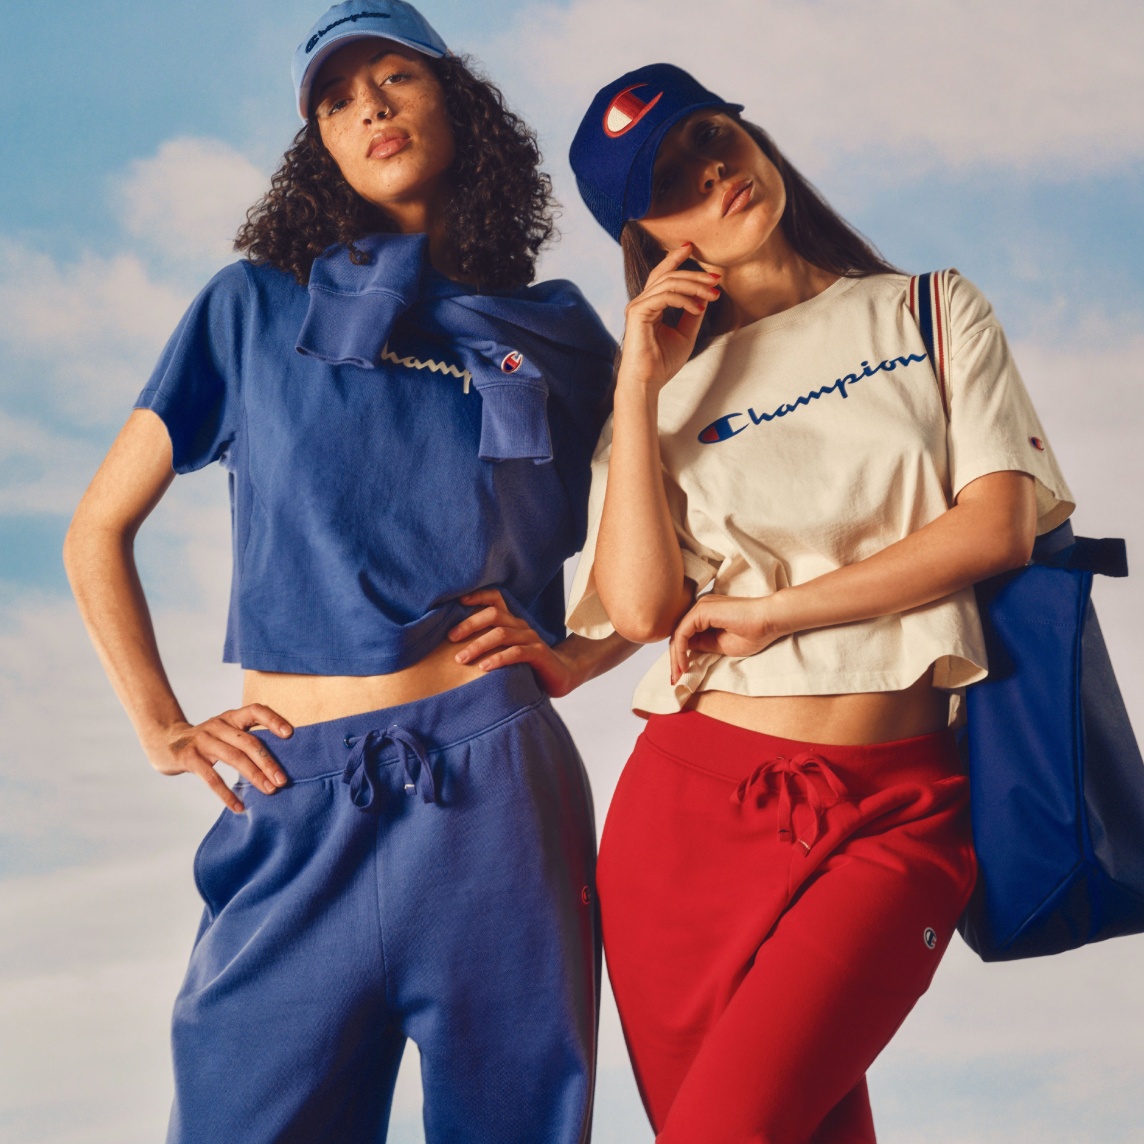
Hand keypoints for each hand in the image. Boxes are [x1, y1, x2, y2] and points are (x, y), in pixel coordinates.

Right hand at [148, 705, 293, 813]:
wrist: (164, 743)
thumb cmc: (206, 742)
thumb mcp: (224, 733)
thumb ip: (245, 740)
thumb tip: (277, 764)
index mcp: (231, 717)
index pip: (255, 710)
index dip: (273, 720)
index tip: (289, 734)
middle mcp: (218, 725)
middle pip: (248, 742)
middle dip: (267, 762)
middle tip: (282, 781)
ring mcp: (202, 740)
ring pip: (234, 758)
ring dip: (254, 776)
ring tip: (269, 791)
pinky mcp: (189, 757)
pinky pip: (212, 778)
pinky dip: (227, 794)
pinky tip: (239, 806)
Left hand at [449, 590, 582, 697]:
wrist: (561, 675)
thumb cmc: (527, 664)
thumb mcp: (506, 650)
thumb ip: (488, 644)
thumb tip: (454, 645)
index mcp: (511, 621)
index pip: (495, 599)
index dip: (477, 596)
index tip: (458, 601)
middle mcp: (520, 625)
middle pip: (493, 615)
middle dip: (469, 624)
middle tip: (451, 638)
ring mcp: (531, 638)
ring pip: (501, 634)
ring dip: (478, 645)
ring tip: (461, 658)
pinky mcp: (539, 654)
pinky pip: (516, 653)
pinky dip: (498, 659)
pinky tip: (484, 668)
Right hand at [617, 243, 721, 393]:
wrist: (648, 382)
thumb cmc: (662, 363)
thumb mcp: (685, 334)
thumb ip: (692, 313)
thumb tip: (705, 295)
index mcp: (649, 306)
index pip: (662, 275)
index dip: (676, 259)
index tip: (691, 248)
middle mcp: (641, 302)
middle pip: (668, 275)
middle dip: (695, 274)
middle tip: (716, 279)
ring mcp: (637, 306)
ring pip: (669, 282)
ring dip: (694, 286)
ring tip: (712, 294)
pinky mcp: (638, 312)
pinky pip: (666, 296)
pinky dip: (685, 299)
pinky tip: (698, 308)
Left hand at [669, 593, 788, 684]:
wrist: (770, 620)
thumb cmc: (755, 632)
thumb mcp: (723, 645)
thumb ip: (704, 645)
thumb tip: (686, 651)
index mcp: (707, 614)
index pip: (686, 635)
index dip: (680, 655)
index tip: (681, 674)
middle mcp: (701, 607)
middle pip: (679, 634)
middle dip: (675, 658)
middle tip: (675, 678)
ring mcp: (701, 607)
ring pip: (678, 634)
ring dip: (676, 656)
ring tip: (678, 674)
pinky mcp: (702, 610)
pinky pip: (682, 632)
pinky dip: (680, 650)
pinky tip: (683, 664)